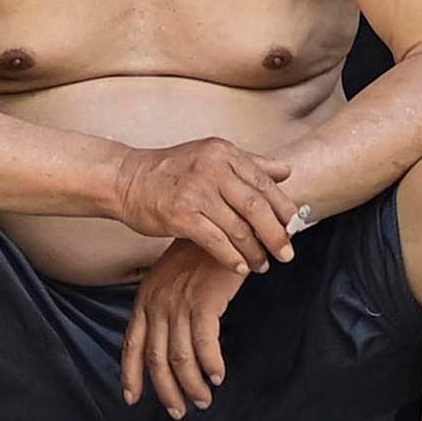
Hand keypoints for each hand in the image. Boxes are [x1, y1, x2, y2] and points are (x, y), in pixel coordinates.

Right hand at [108, 137, 294, 273]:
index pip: (265, 184)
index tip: (295, 228)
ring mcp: (196, 191)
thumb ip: (250, 163)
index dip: (284, 210)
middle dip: (276, 235)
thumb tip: (287, 170)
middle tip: (287, 254)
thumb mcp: (211, 156)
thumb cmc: (171, 171)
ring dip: (254, 252)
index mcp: (224, 152)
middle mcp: (212, 168)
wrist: (126, 179)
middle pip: (257, 207)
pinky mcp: (181, 215)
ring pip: (238, 228)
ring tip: (262, 265)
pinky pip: (216, 242)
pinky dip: (232, 258)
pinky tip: (239, 267)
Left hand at [120, 244, 243, 420]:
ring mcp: (177, 303)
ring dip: (192, 384)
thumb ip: (167, 306)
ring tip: (204, 399)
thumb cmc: (202, 253)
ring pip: (180, 358)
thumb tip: (170, 337)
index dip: (130, 374)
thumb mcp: (173, 278)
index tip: (131, 398)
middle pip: (155, 358)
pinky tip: (218, 375)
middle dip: (166, 390)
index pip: (131, 343)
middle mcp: (156, 303)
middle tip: (180, 410)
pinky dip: (211, 364)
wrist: (222, 225)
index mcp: (145, 298)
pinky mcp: (203, 302)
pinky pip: (204, 345)